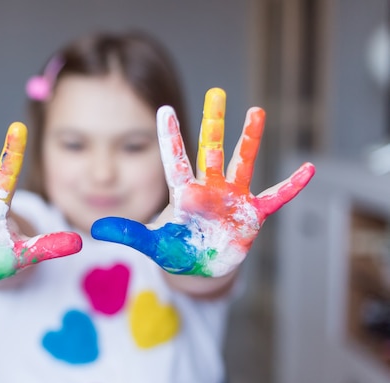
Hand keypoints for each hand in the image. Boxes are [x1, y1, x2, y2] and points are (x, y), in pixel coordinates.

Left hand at [91, 88, 314, 276]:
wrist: (201, 266)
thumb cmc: (176, 251)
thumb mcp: (152, 244)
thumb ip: (129, 233)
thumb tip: (97, 226)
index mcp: (184, 193)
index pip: (175, 160)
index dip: (170, 137)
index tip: (164, 109)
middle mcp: (209, 188)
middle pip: (210, 150)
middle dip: (213, 122)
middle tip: (216, 92)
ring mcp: (233, 198)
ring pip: (242, 162)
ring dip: (249, 139)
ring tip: (256, 111)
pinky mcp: (252, 214)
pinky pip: (275, 197)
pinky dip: (291, 186)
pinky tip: (309, 169)